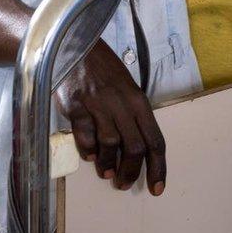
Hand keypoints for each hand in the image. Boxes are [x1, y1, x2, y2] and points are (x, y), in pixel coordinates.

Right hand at [53, 41, 166, 194]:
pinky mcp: (76, 105)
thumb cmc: (102, 67)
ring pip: (111, 145)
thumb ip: (131, 114)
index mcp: (138, 100)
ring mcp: (98, 104)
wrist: (74, 44)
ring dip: (109, 166)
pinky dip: (88, 150)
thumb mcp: (126, 86)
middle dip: (131, 172)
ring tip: (106, 174)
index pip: (155, 140)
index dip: (158, 168)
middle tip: (123, 184)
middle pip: (135, 148)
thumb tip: (134, 148)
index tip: (157, 188)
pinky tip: (90, 156)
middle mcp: (121, 103)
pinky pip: (84, 136)